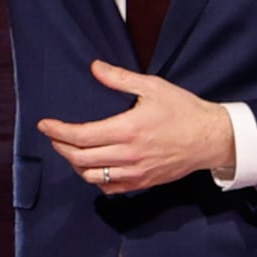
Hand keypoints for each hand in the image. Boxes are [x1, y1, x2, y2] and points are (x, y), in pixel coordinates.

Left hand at [36, 61, 235, 194]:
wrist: (210, 138)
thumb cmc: (184, 110)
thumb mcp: (153, 86)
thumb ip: (120, 79)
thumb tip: (95, 68)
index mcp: (128, 129)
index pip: (81, 136)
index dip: (58, 132)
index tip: (45, 125)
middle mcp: (129, 155)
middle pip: (80, 159)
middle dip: (61, 148)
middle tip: (55, 137)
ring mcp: (136, 172)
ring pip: (92, 177)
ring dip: (76, 164)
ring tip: (72, 150)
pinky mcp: (143, 183)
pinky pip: (110, 188)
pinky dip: (95, 179)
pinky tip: (94, 167)